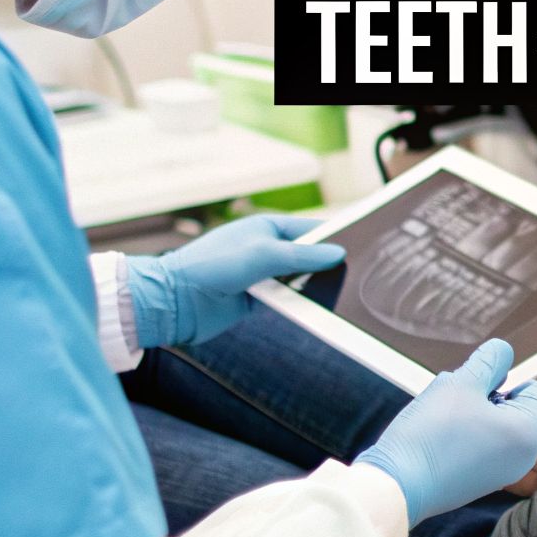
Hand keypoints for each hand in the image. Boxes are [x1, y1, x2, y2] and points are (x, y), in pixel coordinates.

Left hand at [124, 214, 345, 347]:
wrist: (174, 301)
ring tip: (345, 294)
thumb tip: (339, 254)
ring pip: (298, 280)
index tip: (362, 245)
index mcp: (266, 227)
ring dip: (314, 286)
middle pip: (307, 256)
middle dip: (328, 264)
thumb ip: (302, 256)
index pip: (310, 230)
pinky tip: (319, 309)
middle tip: (359, 273)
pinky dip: (300, 303)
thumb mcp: (262, 255)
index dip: (334, 237)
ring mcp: (260, 275)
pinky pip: (286, 300)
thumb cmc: (213, 266)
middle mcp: (265, 249)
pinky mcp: (255, 300)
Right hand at [355, 339, 536, 525]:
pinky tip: (439, 439)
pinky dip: (465, 437)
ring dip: (473, 415)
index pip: (533, 391)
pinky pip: (481, 448)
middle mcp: (522, 458)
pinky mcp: (479, 483)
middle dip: (487, 397)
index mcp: (528, 433)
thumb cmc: (433, 434)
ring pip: (494, 426)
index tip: (477, 388)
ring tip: (444, 419)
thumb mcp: (462, 382)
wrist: (398, 484)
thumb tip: (504, 351)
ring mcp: (501, 474)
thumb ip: (489, 361)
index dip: (504, 381)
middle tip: (459, 402)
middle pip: (514, 408)